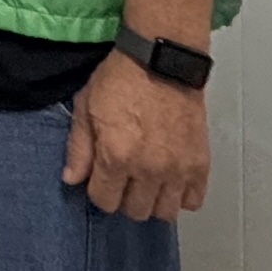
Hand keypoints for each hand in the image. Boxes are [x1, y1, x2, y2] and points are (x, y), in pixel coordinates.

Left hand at [62, 45, 210, 220]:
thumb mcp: (86, 107)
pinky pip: (193, 201)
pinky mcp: (200, 164)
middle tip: (122, 178)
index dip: (98, 191)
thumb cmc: (119, 80)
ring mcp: (178, 169)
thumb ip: (78, 148)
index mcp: (116, 156)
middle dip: (123, 198)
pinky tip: (169, 180)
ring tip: (146, 181)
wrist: (160, 61)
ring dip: (152, 200)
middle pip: (135, 211)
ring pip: (165, 212)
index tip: (99, 177)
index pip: (104, 201)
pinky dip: (181, 196)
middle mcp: (149, 169)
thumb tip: (71, 179)